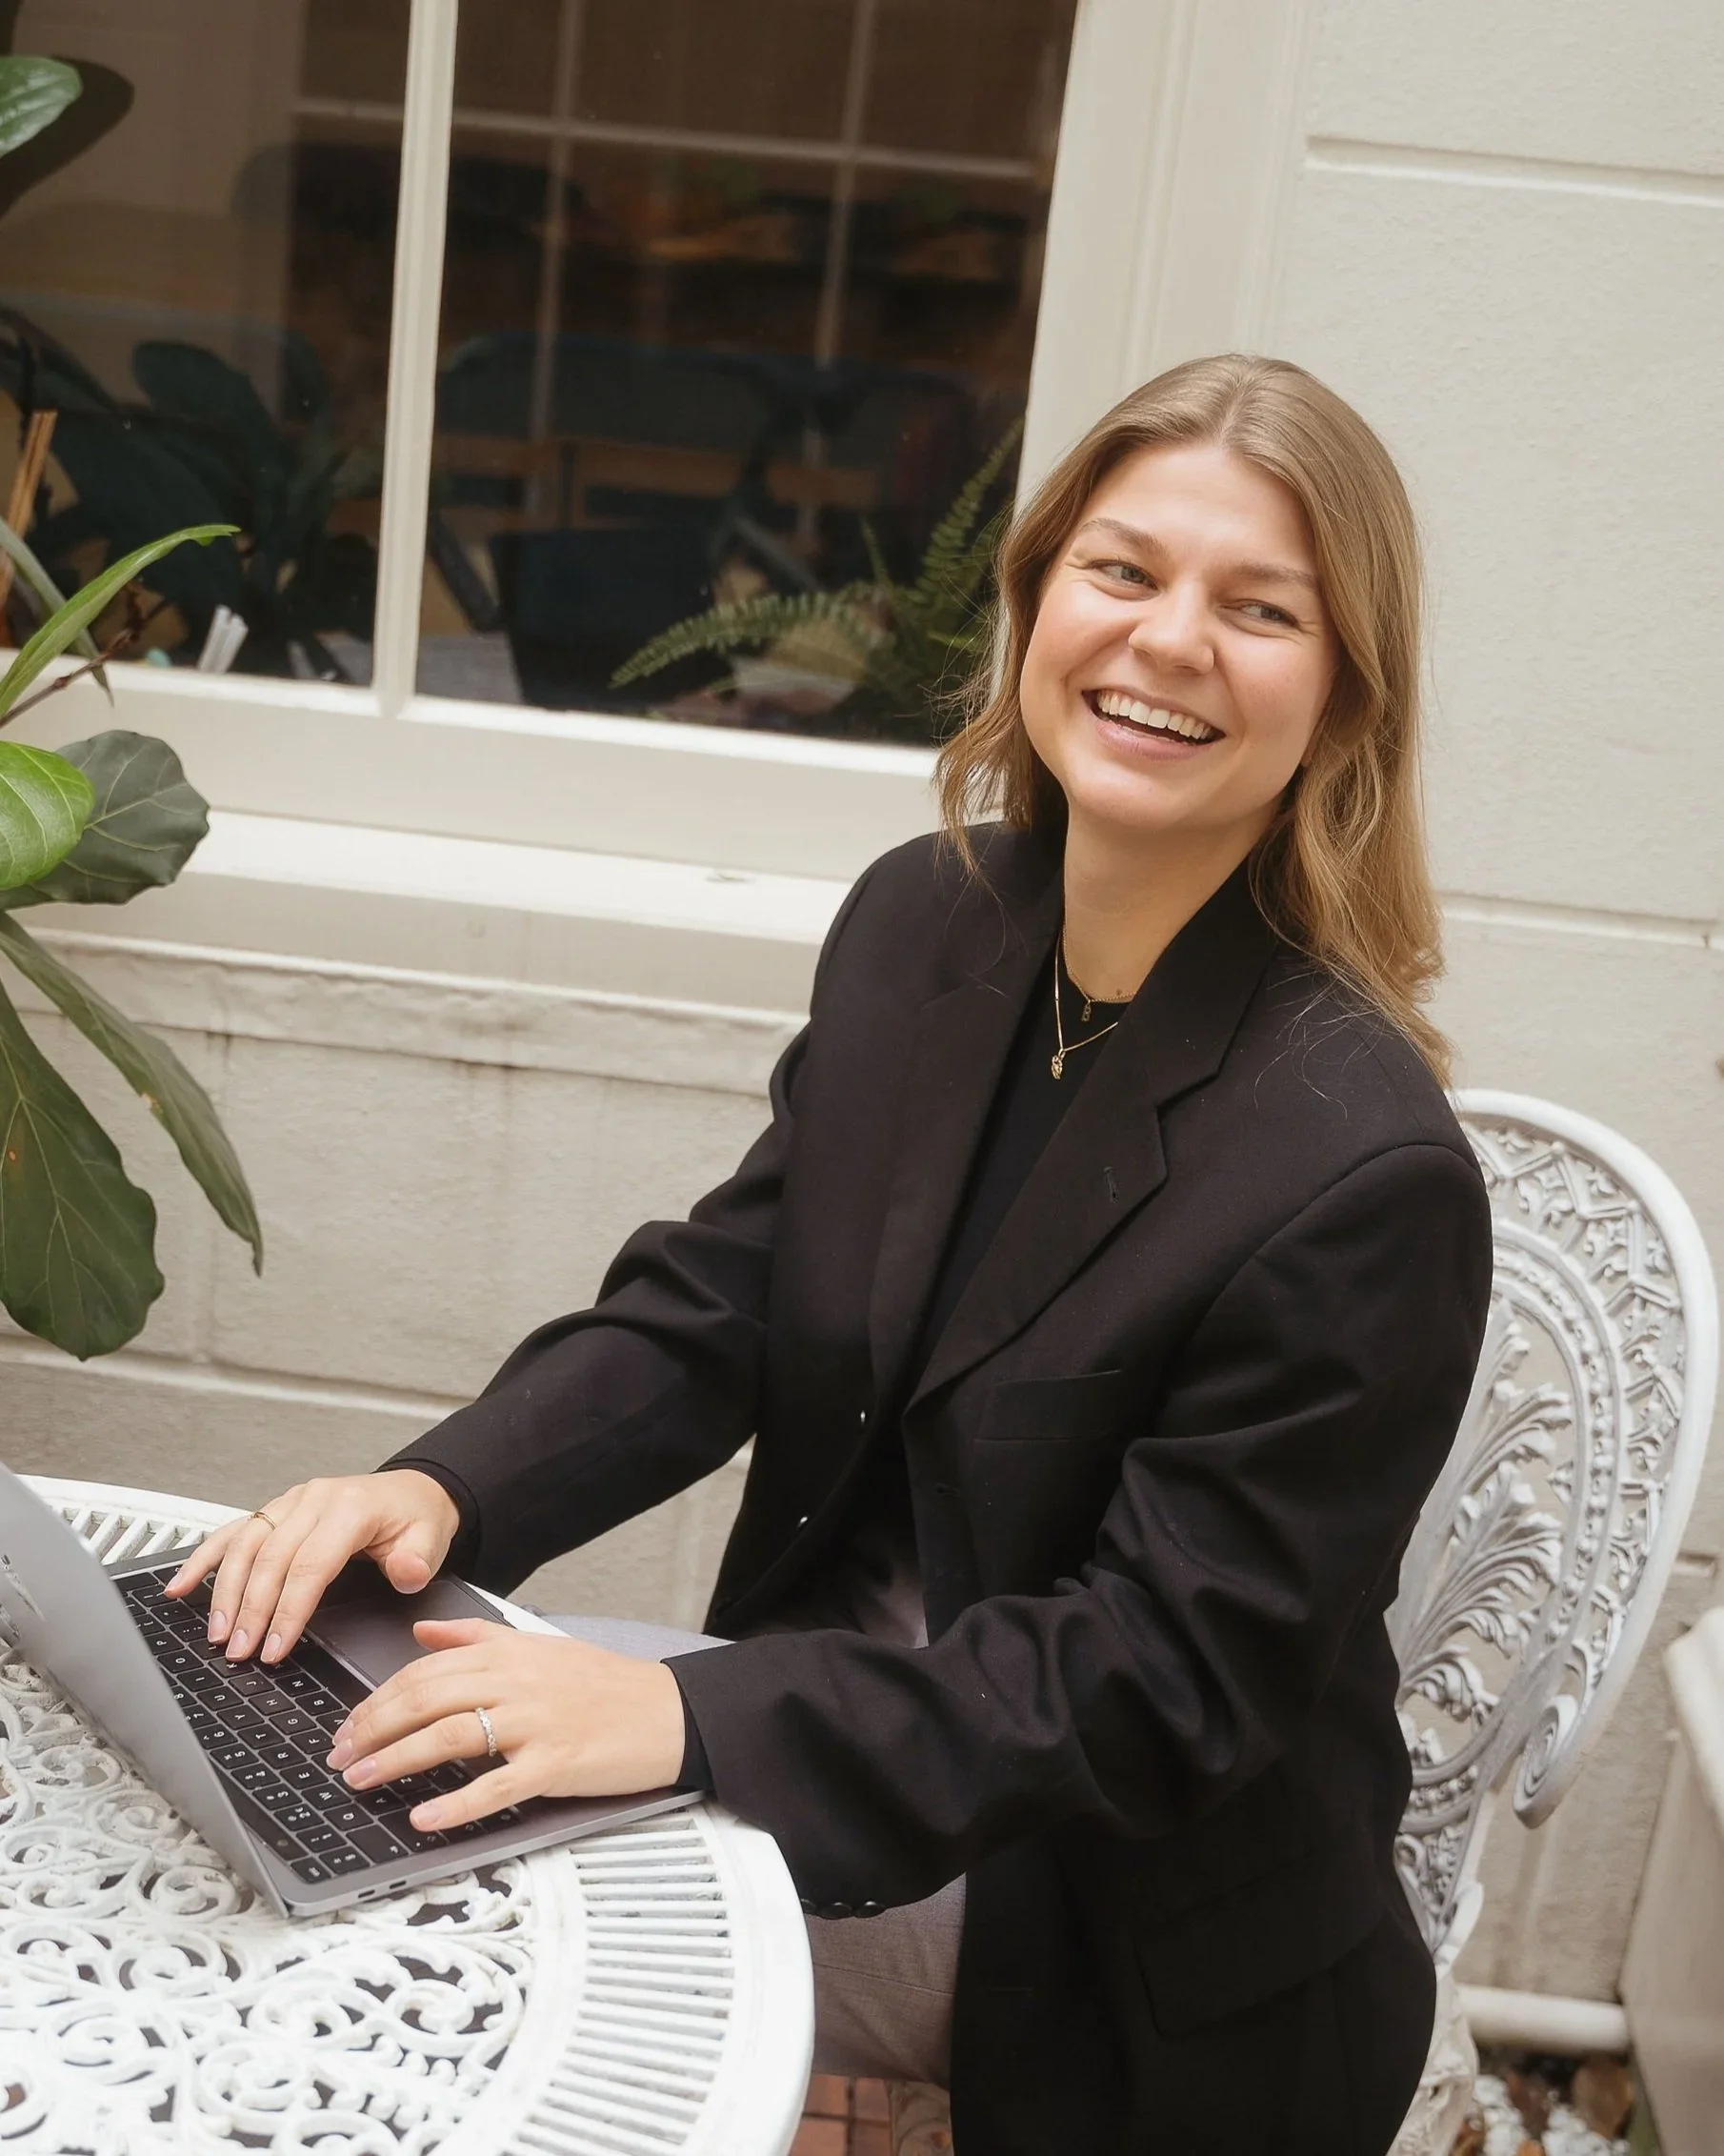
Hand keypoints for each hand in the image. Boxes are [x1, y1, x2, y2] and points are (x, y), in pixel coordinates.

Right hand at [164, 1471, 461, 1663]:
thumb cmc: (416, 1518)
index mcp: (350, 1508)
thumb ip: (417, 1560)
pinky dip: (203, 1559)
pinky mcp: (274, 1509)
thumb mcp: (430, 1538)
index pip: (310, 1565)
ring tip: (217, 1633)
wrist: (412, 1490)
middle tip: (238, 1652)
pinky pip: (232, 1532)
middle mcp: (314, 1500)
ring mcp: (290, 1502)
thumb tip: (405, 1573)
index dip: (288, 1611)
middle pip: (271, 1559)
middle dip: (251, 1610)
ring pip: (245, 1545)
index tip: (274, 1648)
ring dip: (224, 1591)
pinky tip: (179, 1586)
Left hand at [325, 1619, 687, 1828]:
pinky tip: (424, 1816)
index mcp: (508, 1654)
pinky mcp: (554, 1765)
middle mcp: (516, 1684)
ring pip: (449, 1738)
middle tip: (339, 1756)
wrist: (667, 1711)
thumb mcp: (539, 1645)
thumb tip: (421, 1631)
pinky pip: (494, 1787)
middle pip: (425, 1700)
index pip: (424, 1671)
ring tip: (361, 1780)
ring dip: (395, 1761)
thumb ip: (475, 1638)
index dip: (377, 1698)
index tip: (348, 1724)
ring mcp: (535, 1725)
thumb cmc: (604, 1683)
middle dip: (371, 1729)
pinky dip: (454, 1804)